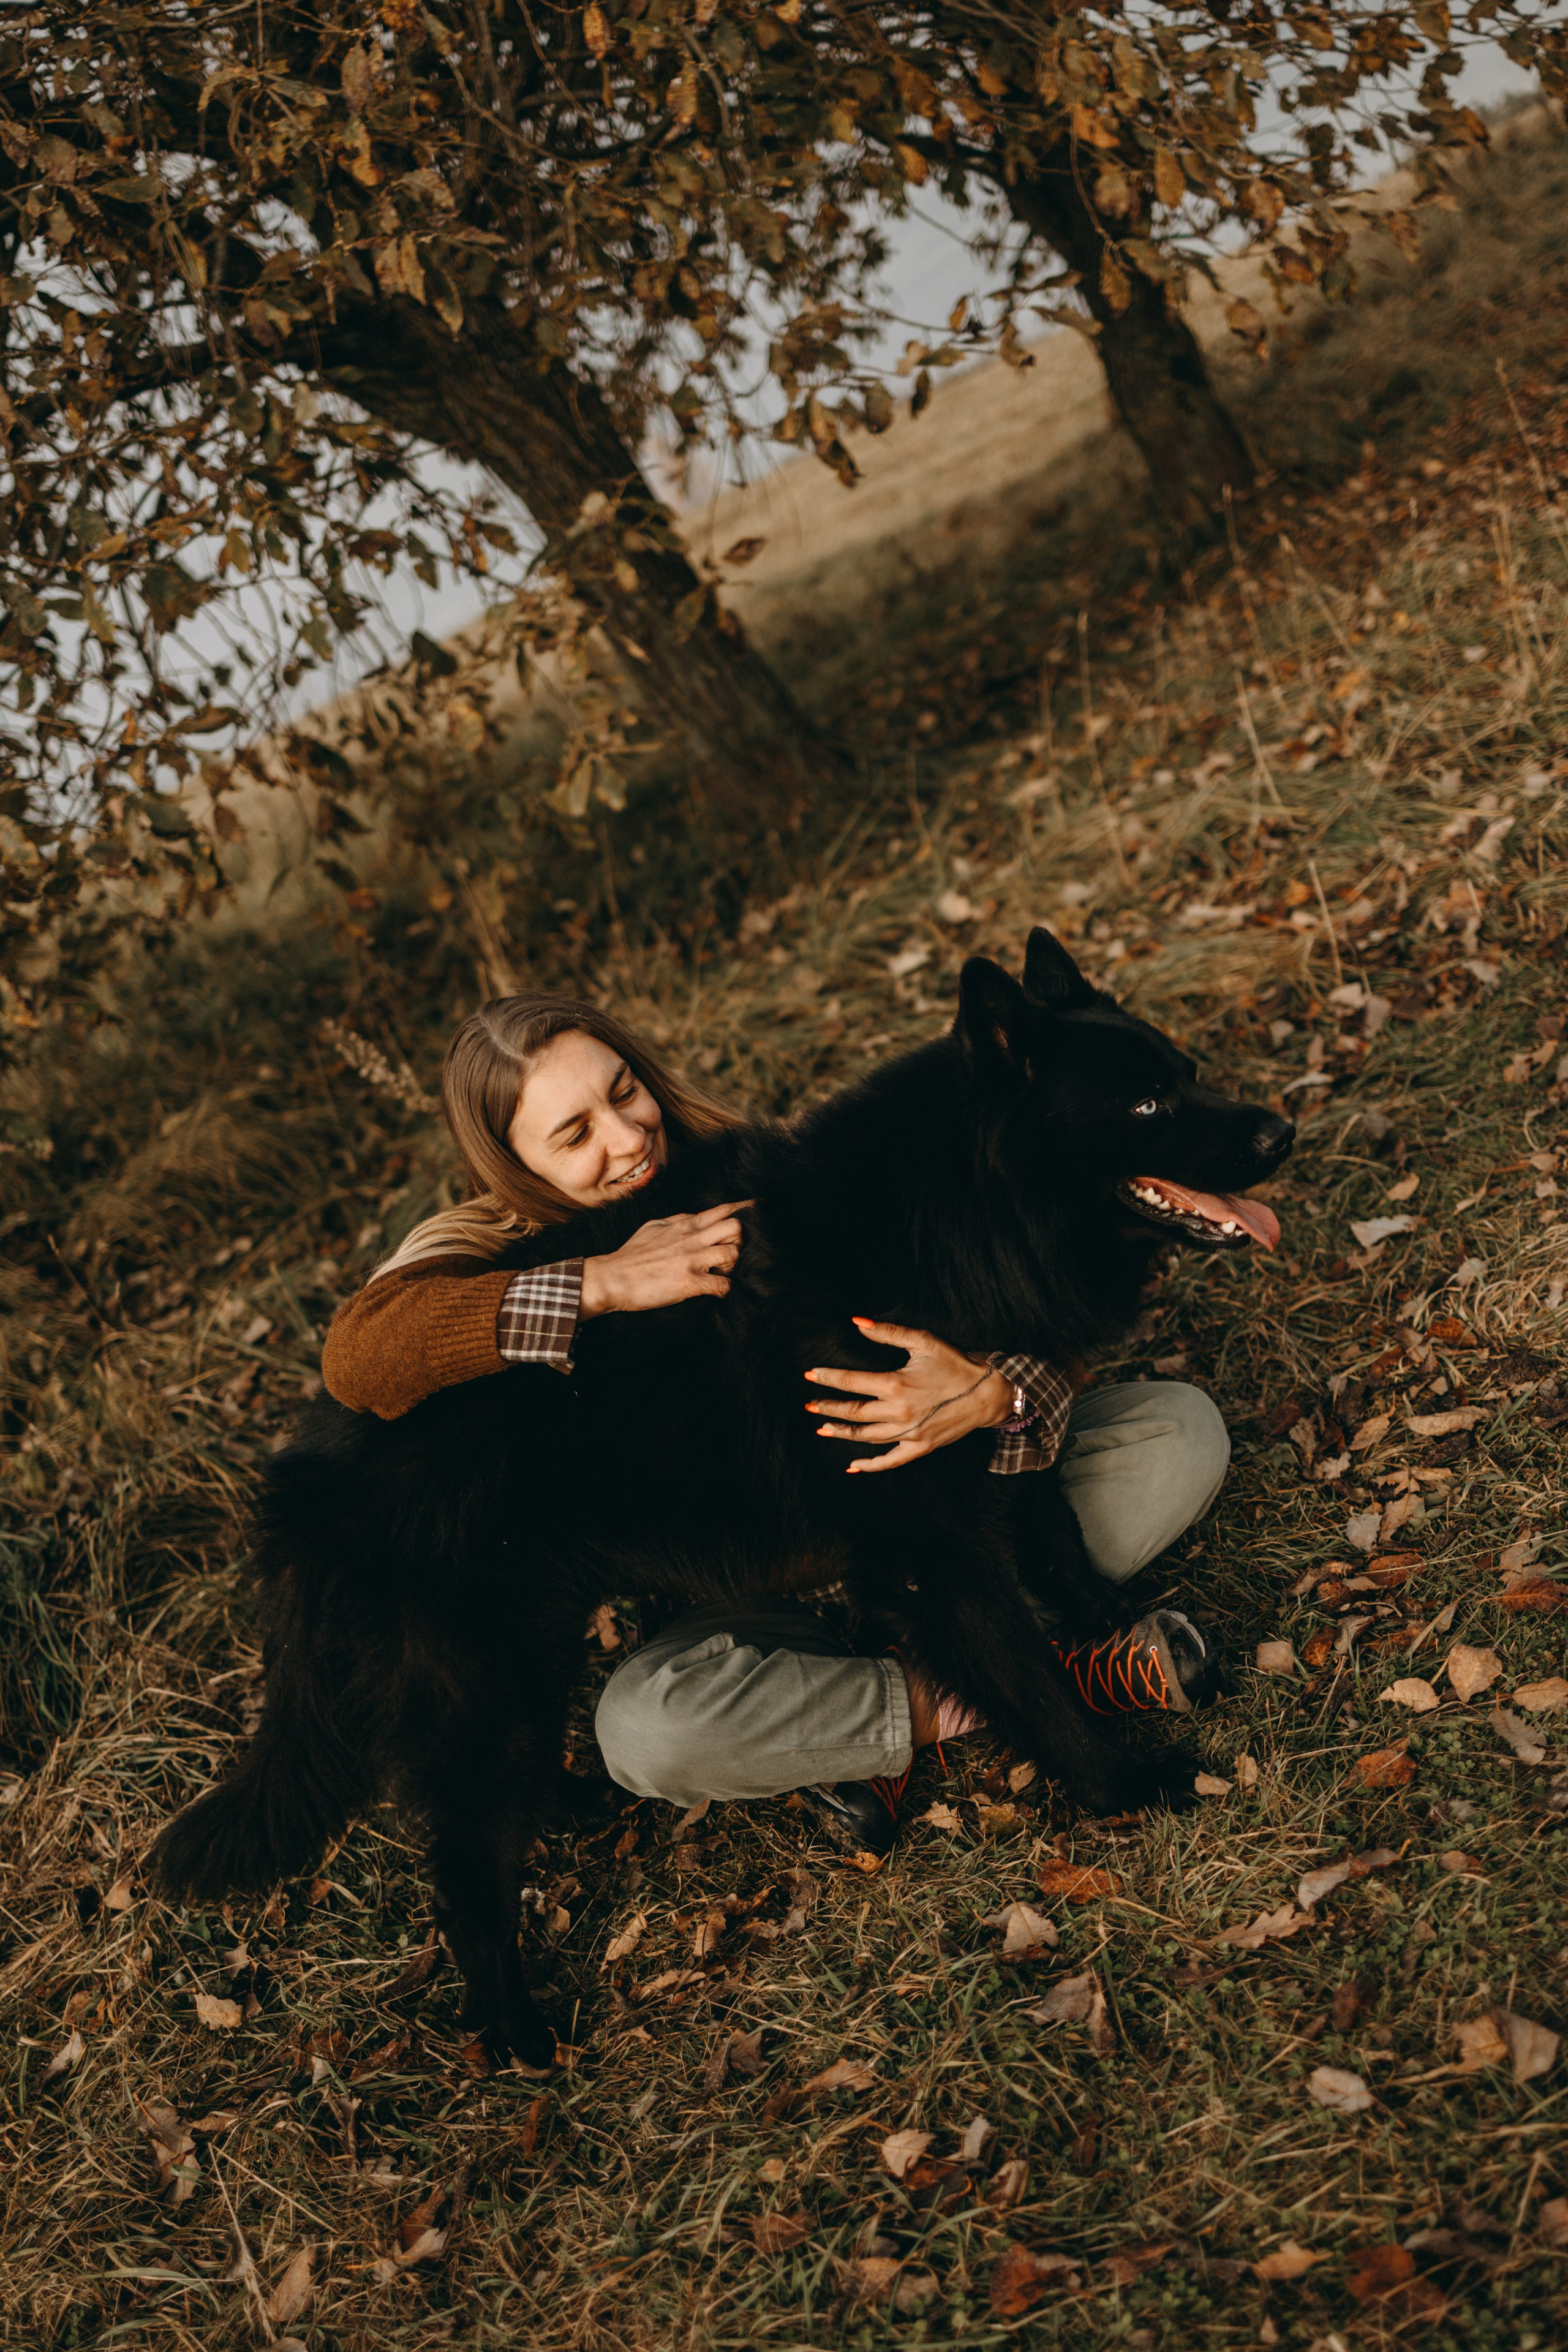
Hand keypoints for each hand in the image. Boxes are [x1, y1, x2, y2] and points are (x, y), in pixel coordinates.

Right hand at [579, 1201, 750, 1318]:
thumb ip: (677, 1220)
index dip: (745, 1210)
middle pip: (736, 1228)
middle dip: (739, 1242)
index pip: (723, 1210)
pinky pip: (722, 1285)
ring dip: (731, 1267)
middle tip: (727, 1254)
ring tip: (718, 1273)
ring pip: (733, 1255)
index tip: (758, 1210)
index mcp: (684, 1224)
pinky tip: (713, 1291)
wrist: (611, 1277)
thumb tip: (694, 1217)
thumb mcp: (654, 1227)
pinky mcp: (689, 1282)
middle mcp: (692, 1238)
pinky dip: (723, 1289)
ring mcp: (692, 1260)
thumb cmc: (631, 1255)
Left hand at [805, 1317, 1012, 1473]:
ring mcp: (908, 1433)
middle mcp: (898, 1412)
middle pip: (853, 1412)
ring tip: (822, 1427)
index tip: (809, 1376)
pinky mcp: (919, 1447)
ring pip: (865, 1437)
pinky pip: (889, 1461)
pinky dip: (869, 1465)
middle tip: (809, 1405)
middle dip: (828, 1407)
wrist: (987, 1393)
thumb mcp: (923, 1342)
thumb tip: (857, 1322)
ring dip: (842, 1432)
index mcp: (896, 1385)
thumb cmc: (955, 1364)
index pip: (850, 1382)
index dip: (827, 1378)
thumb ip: (888, 1332)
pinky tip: (852, 1465)